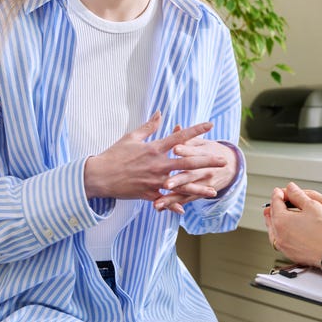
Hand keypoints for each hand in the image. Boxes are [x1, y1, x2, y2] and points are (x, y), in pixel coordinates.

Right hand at [84, 114, 224, 213]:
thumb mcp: (131, 137)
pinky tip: (186, 209)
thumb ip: (149, 126)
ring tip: (214, 190)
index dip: (195, 130)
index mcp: (154, 148)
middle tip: (223, 161)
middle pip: (187, 163)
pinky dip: (174, 205)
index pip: (179, 137)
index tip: (210, 125)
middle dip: (207, 162)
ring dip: (198, 188)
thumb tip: (160, 112)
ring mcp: (154, 180)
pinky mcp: (147, 193)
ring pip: (180, 185)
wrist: (98, 176)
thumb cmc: (114, 154)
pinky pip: (164, 200)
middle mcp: (157, 164)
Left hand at [151, 134, 238, 212]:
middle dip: (178, 180)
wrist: (231, 166)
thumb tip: (176, 127)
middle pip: (190, 175)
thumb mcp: (202, 143)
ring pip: (186, 191)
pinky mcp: (199, 193)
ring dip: (172, 198)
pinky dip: (172, 204)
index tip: (175, 149)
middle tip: (166, 184)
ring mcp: (202, 183)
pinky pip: (184, 200)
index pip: (194, 151)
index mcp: (203, 154)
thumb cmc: (210, 151)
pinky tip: (158, 207)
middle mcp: (204, 170)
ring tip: (158, 203)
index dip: (185, 150)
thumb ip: (187, 137)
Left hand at [265, 182, 321, 265]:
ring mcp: (285, 247)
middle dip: (274, 207)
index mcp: (281, 221)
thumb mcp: (312, 205)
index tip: (280, 190)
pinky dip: (280, 234)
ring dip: (275, 221)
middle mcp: (279, 235)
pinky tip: (287, 231)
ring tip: (279, 215)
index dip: (278, 194)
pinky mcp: (292, 254)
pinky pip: (281, 242)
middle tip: (277, 200)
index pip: (275, 203)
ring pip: (274, 231)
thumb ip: (298, 195)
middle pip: (271, 217)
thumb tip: (291, 188)